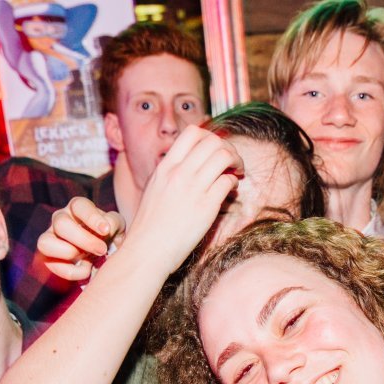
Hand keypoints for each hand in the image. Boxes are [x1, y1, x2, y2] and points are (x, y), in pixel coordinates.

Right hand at [37, 196, 124, 280]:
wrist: (104, 256)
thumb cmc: (109, 236)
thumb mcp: (117, 227)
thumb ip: (113, 223)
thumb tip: (105, 227)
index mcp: (78, 207)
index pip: (79, 206)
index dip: (92, 217)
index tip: (106, 231)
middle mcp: (60, 219)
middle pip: (61, 223)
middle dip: (83, 240)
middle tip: (102, 250)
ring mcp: (50, 237)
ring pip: (44, 242)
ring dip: (68, 253)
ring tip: (88, 261)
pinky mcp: (47, 257)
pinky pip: (50, 264)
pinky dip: (70, 272)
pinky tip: (86, 271)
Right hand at [122, 124, 241, 269]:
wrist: (147, 251)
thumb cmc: (150, 225)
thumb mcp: (154, 189)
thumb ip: (171, 173)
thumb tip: (191, 163)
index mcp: (165, 167)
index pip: (193, 132)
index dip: (211, 136)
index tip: (215, 150)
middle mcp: (179, 173)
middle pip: (213, 141)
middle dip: (229, 148)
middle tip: (233, 162)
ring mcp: (193, 188)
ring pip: (224, 156)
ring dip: (236, 161)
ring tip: (237, 172)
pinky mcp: (206, 207)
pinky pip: (227, 181)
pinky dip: (233, 182)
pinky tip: (231, 190)